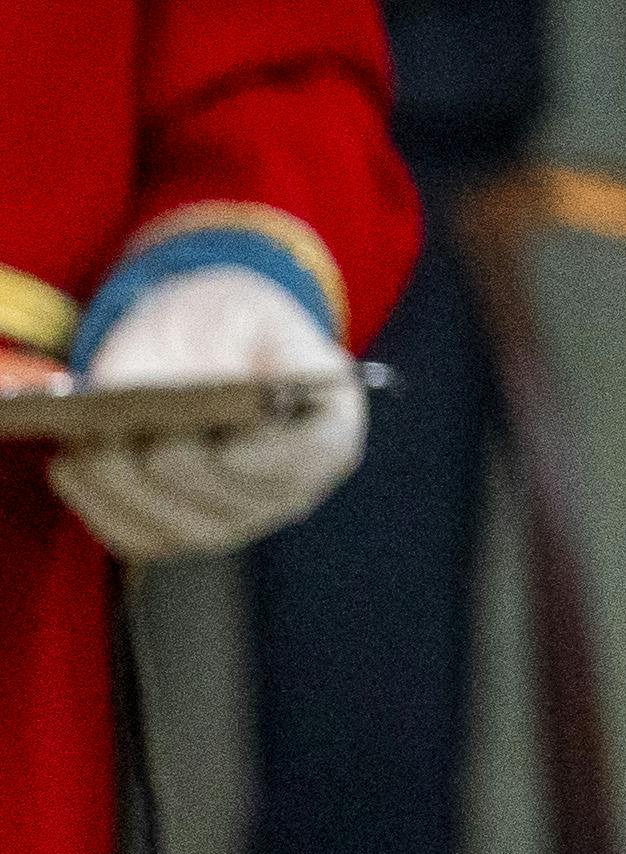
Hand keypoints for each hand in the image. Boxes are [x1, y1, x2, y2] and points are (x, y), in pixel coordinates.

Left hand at [57, 263, 367, 564]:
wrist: (193, 343)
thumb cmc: (234, 328)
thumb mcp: (264, 318)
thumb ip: (281, 351)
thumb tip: (278, 392)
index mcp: (325, 433)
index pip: (309, 459)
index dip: (267, 459)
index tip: (226, 444)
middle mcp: (285, 490)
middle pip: (231, 501)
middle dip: (179, 466)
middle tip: (139, 427)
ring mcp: (230, 520)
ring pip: (176, 527)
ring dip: (125, 486)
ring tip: (92, 441)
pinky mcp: (174, 531)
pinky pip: (133, 536)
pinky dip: (97, 504)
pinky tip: (72, 463)